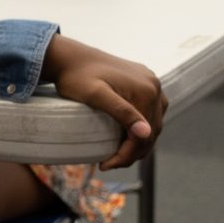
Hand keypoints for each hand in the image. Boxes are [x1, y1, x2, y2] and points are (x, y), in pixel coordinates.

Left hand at [42, 34, 167, 169]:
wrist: (69, 57)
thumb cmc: (76, 77)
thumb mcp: (95, 95)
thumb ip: (121, 112)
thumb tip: (146, 133)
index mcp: (147, 90)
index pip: (144, 135)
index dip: (126, 155)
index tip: (105, 165)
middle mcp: (154, 85)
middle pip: (151, 131)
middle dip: (132, 152)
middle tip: (109, 164)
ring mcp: (151, 83)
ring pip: (152, 123)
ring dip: (137, 142)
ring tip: (116, 155)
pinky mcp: (144, 82)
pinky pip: (149, 112)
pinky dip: (139, 127)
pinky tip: (125, 136)